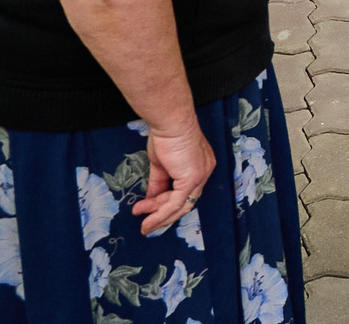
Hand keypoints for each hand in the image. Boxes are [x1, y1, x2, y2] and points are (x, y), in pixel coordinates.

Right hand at [135, 117, 215, 233]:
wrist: (170, 122)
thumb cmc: (166, 135)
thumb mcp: (161, 164)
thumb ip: (158, 184)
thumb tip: (150, 201)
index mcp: (200, 166)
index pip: (185, 191)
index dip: (166, 202)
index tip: (149, 207)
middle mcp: (204, 172)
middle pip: (185, 202)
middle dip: (163, 213)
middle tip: (145, 221)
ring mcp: (200, 177)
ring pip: (180, 206)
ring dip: (159, 217)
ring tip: (143, 225)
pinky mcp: (192, 179)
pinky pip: (175, 203)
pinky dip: (160, 214)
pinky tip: (147, 222)